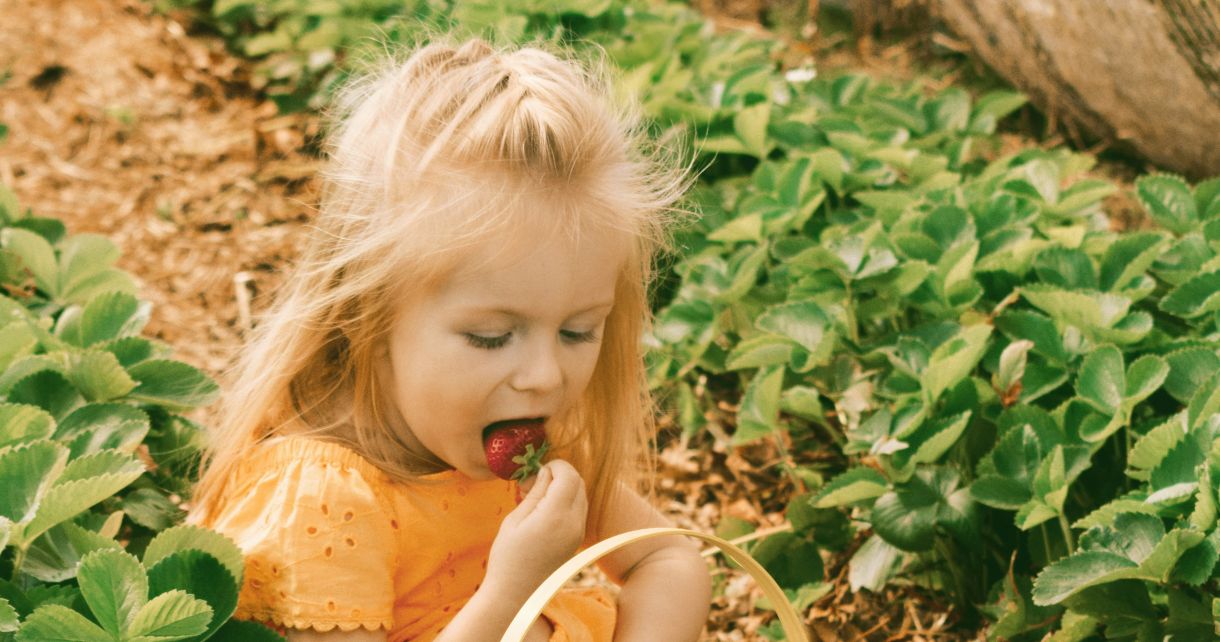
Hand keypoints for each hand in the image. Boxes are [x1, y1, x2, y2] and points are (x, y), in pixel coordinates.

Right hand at [483, 459, 587, 602]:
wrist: (516, 595)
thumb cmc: (507, 556)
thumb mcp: (515, 520)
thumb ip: (536, 493)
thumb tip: (546, 471)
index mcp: (555, 516)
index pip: (568, 475)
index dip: (556, 465)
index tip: (538, 469)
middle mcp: (573, 523)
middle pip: (579, 483)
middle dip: (562, 474)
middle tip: (537, 480)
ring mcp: (578, 533)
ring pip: (582, 495)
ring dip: (566, 487)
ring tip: (539, 495)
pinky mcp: (578, 540)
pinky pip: (580, 510)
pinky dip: (568, 501)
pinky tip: (547, 508)